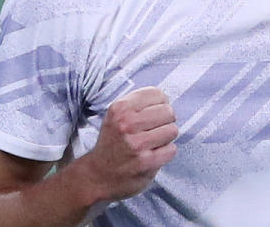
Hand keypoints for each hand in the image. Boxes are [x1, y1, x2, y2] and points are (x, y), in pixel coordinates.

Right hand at [82, 86, 178, 200]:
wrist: (97, 175)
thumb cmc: (113, 142)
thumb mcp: (117, 116)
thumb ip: (139, 104)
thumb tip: (165, 100)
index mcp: (120, 108)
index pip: (157, 94)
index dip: (160, 104)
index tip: (153, 113)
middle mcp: (127, 123)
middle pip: (168, 111)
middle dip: (165, 121)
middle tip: (153, 130)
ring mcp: (136, 144)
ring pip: (172, 130)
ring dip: (166, 138)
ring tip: (152, 143)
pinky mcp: (146, 162)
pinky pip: (171, 149)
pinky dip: (165, 153)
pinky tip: (153, 155)